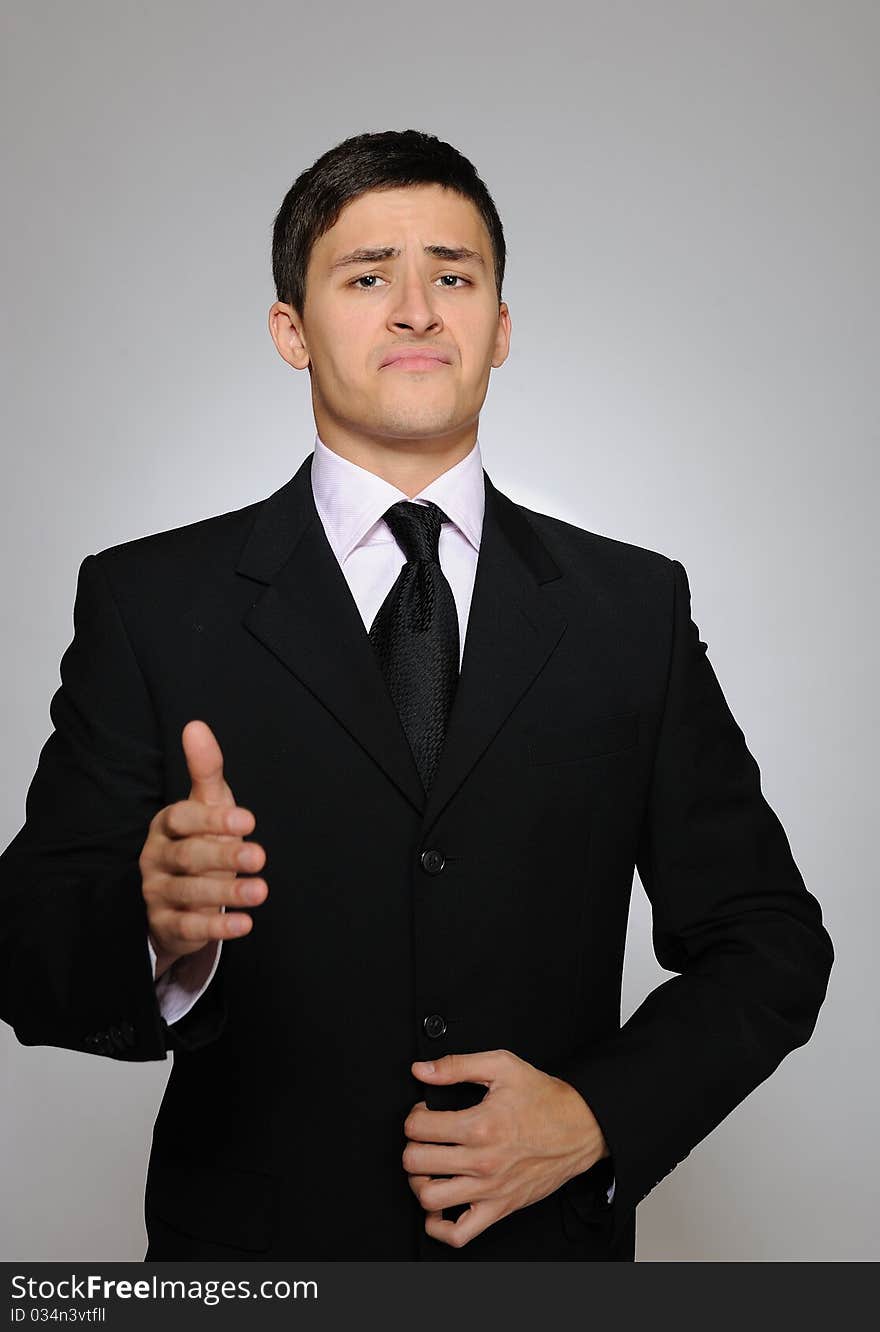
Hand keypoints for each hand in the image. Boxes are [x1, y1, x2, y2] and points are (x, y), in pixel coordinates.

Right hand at [140, 720, 267, 977]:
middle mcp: (156, 858)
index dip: (211, 820)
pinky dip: (216, 928)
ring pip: (188, 893)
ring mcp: (157, 893)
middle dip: (224, 856)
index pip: (181, 819)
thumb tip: (196, 725)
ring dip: (225, 893)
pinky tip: (244, 924)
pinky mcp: (166, 925)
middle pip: (187, 857)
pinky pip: (188, 927)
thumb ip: (205, 770)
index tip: (248, 820)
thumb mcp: (206, 805)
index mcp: (166, 826)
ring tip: (261, 892)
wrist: (175, 897)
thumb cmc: (198, 841)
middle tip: (260, 856)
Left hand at [402, 1048, 608, 1247]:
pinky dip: (438, 1225)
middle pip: (416, 1161)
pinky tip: (438, 1205)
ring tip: (429, 1167)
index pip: (418, 1127)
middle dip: (412, 1145)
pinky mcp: (499, 1208)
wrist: (580, 1127)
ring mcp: (490, 1189)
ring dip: (419, 1181)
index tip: (424, 1113)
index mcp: (480, 1125)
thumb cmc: (543, 1098)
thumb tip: (422, 1070)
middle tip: (424, 1137)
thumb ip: (457, 1066)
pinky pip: (458, 1234)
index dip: (415, 1116)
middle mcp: (482, 1161)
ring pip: (429, 1197)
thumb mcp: (502, 1066)